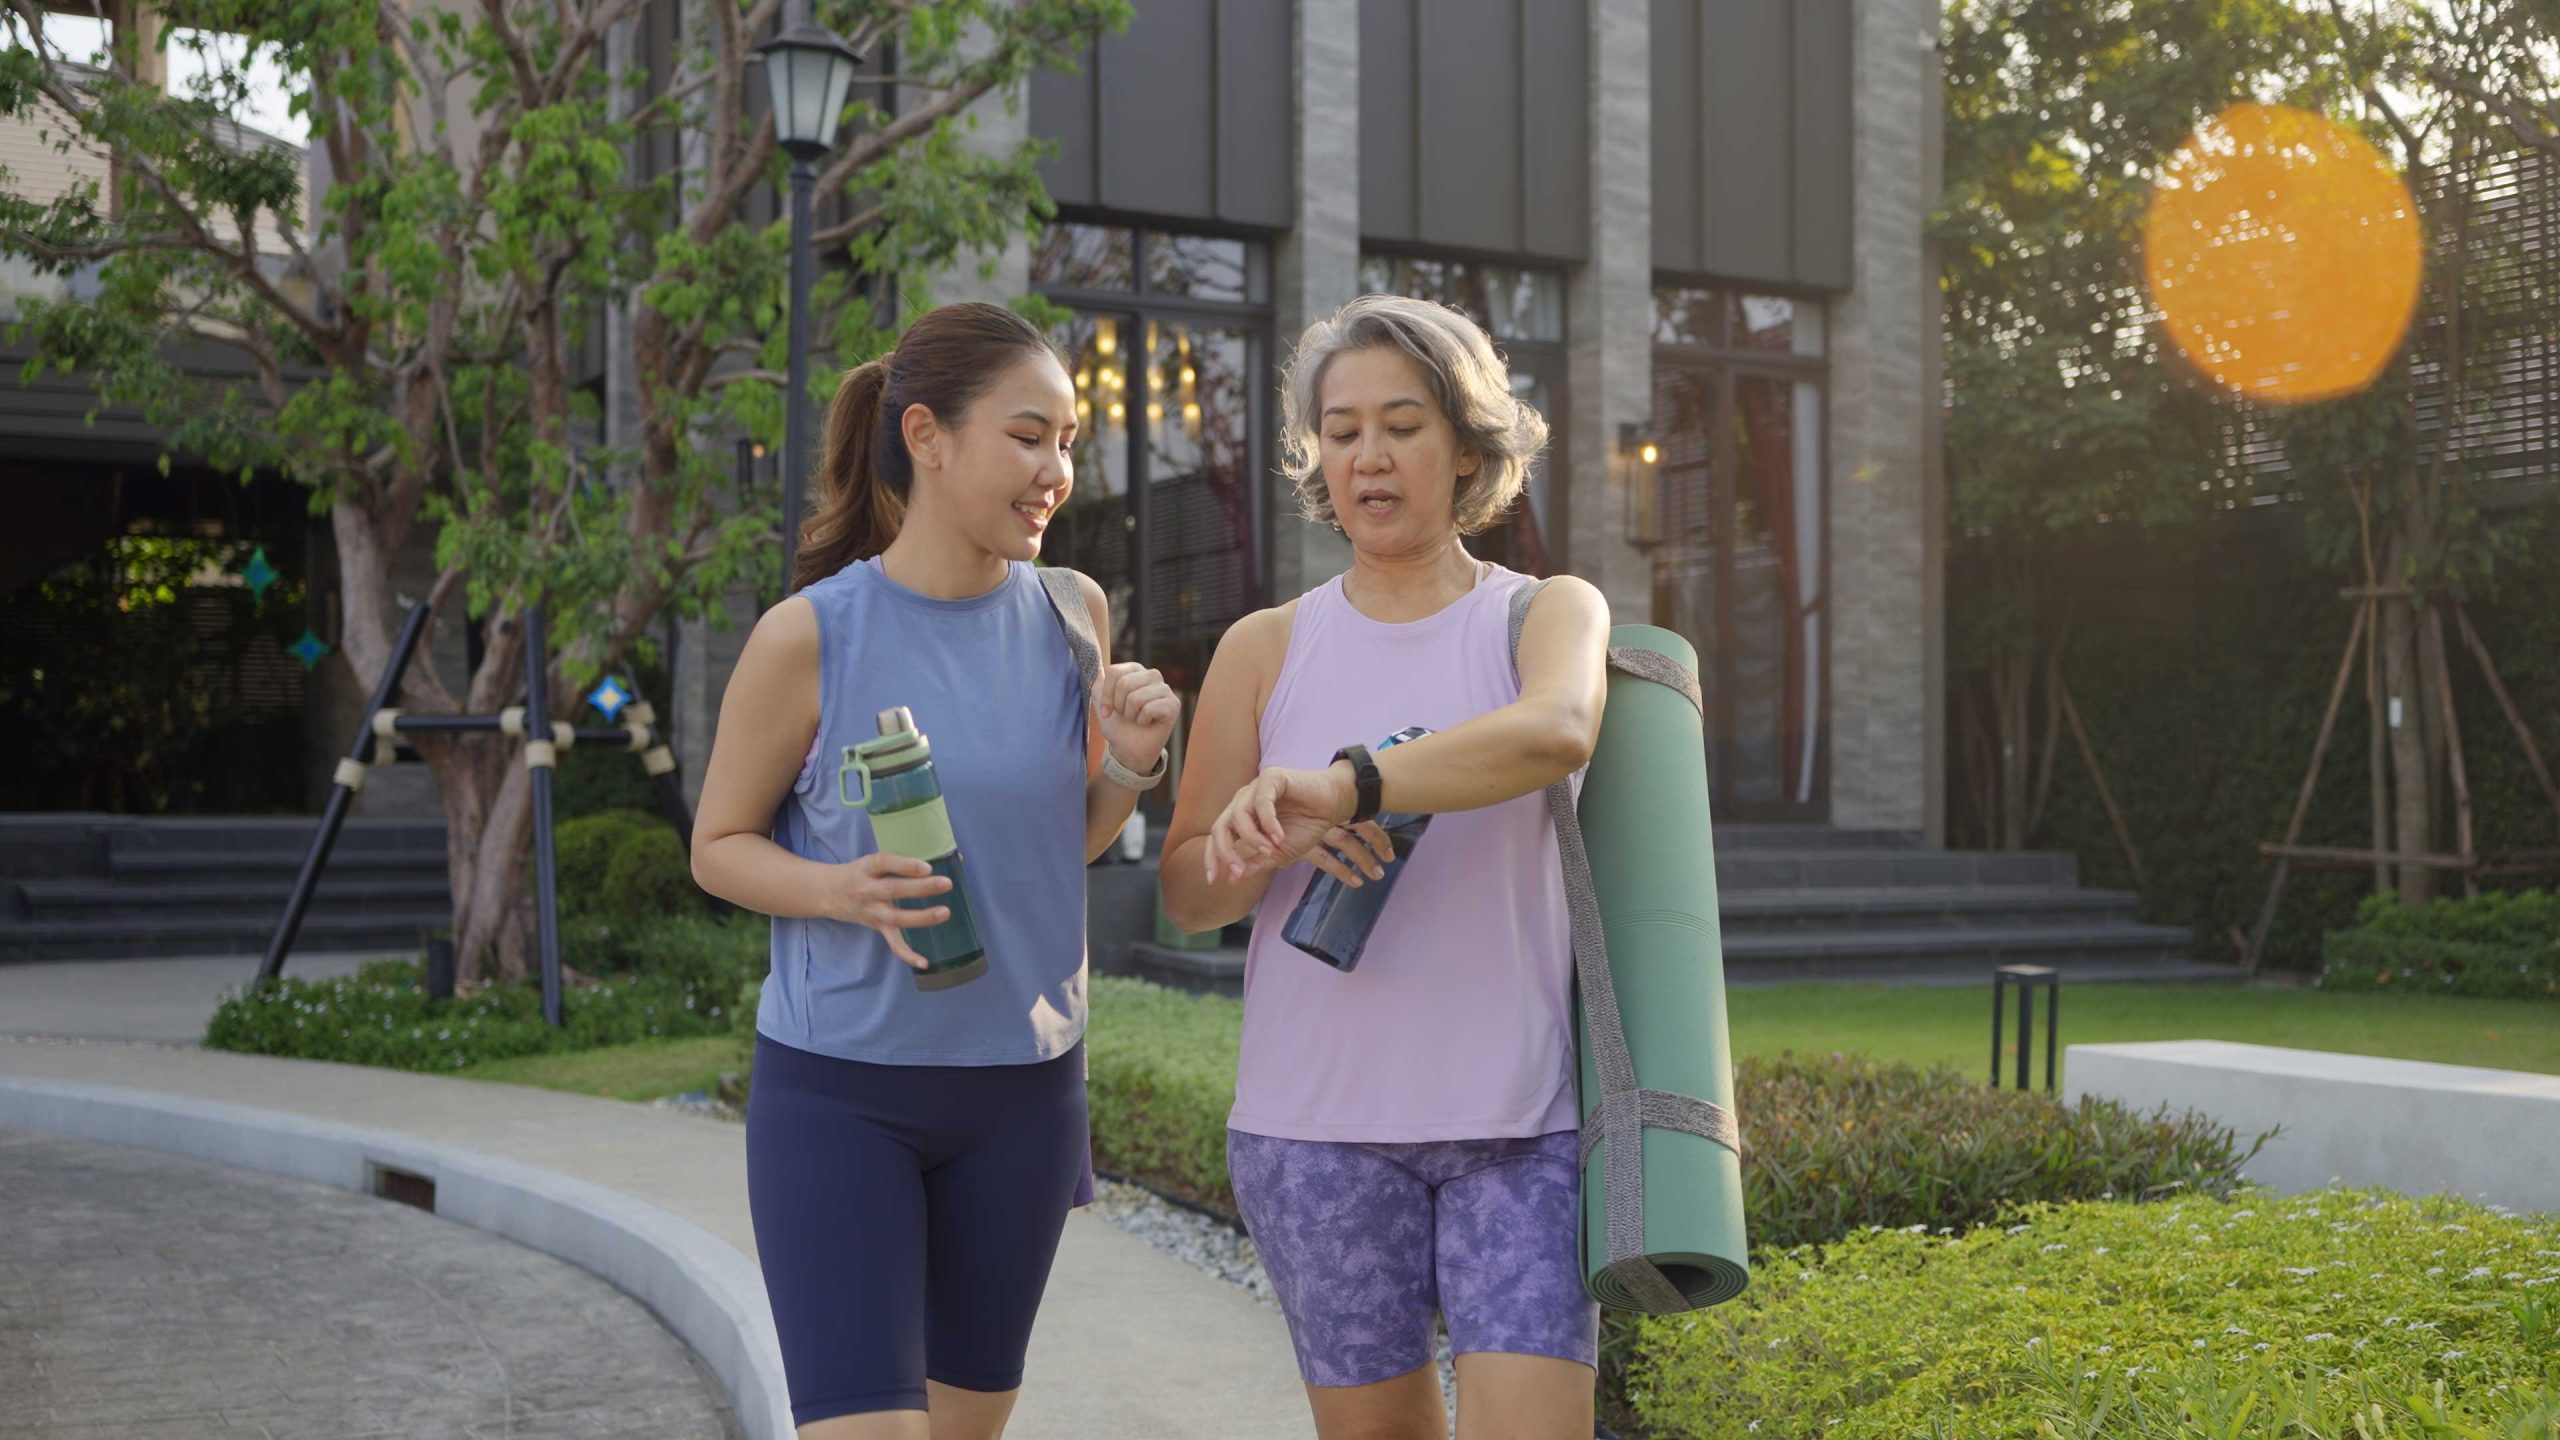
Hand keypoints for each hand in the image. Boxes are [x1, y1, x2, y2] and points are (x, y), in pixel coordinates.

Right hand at [828, 852, 952, 970]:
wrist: (828, 892)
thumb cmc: (860, 872)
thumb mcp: (872, 861)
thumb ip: (901, 861)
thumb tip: (947, 858)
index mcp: (867, 868)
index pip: (884, 863)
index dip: (905, 865)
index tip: (927, 867)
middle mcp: (867, 890)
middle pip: (893, 889)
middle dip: (921, 888)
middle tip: (946, 883)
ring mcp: (872, 911)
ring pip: (896, 917)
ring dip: (921, 917)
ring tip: (945, 913)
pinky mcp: (877, 926)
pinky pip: (892, 943)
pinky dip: (907, 954)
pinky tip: (924, 963)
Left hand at [1095, 661, 1178, 777]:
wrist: (1129, 748)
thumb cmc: (1117, 724)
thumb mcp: (1101, 702)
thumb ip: (1099, 683)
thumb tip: (1099, 668)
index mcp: (1134, 670)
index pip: (1114, 671)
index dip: (1107, 695)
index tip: (1107, 710)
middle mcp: (1152, 675)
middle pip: (1124, 684)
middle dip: (1119, 706)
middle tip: (1125, 715)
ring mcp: (1164, 689)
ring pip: (1136, 697)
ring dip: (1131, 714)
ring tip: (1136, 718)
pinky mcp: (1173, 704)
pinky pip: (1150, 708)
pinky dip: (1142, 721)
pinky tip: (1147, 723)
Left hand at [1204, 763, 1387, 885]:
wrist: (1334, 805)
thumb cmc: (1307, 826)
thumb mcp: (1280, 853)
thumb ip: (1257, 863)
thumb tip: (1234, 879)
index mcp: (1241, 818)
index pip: (1218, 837)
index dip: (1212, 858)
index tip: (1214, 881)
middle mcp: (1243, 801)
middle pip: (1220, 827)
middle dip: (1226, 852)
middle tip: (1239, 871)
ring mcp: (1255, 788)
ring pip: (1238, 815)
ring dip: (1252, 838)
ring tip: (1270, 850)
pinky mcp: (1271, 777)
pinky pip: (1261, 802)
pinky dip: (1268, 822)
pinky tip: (1279, 837)